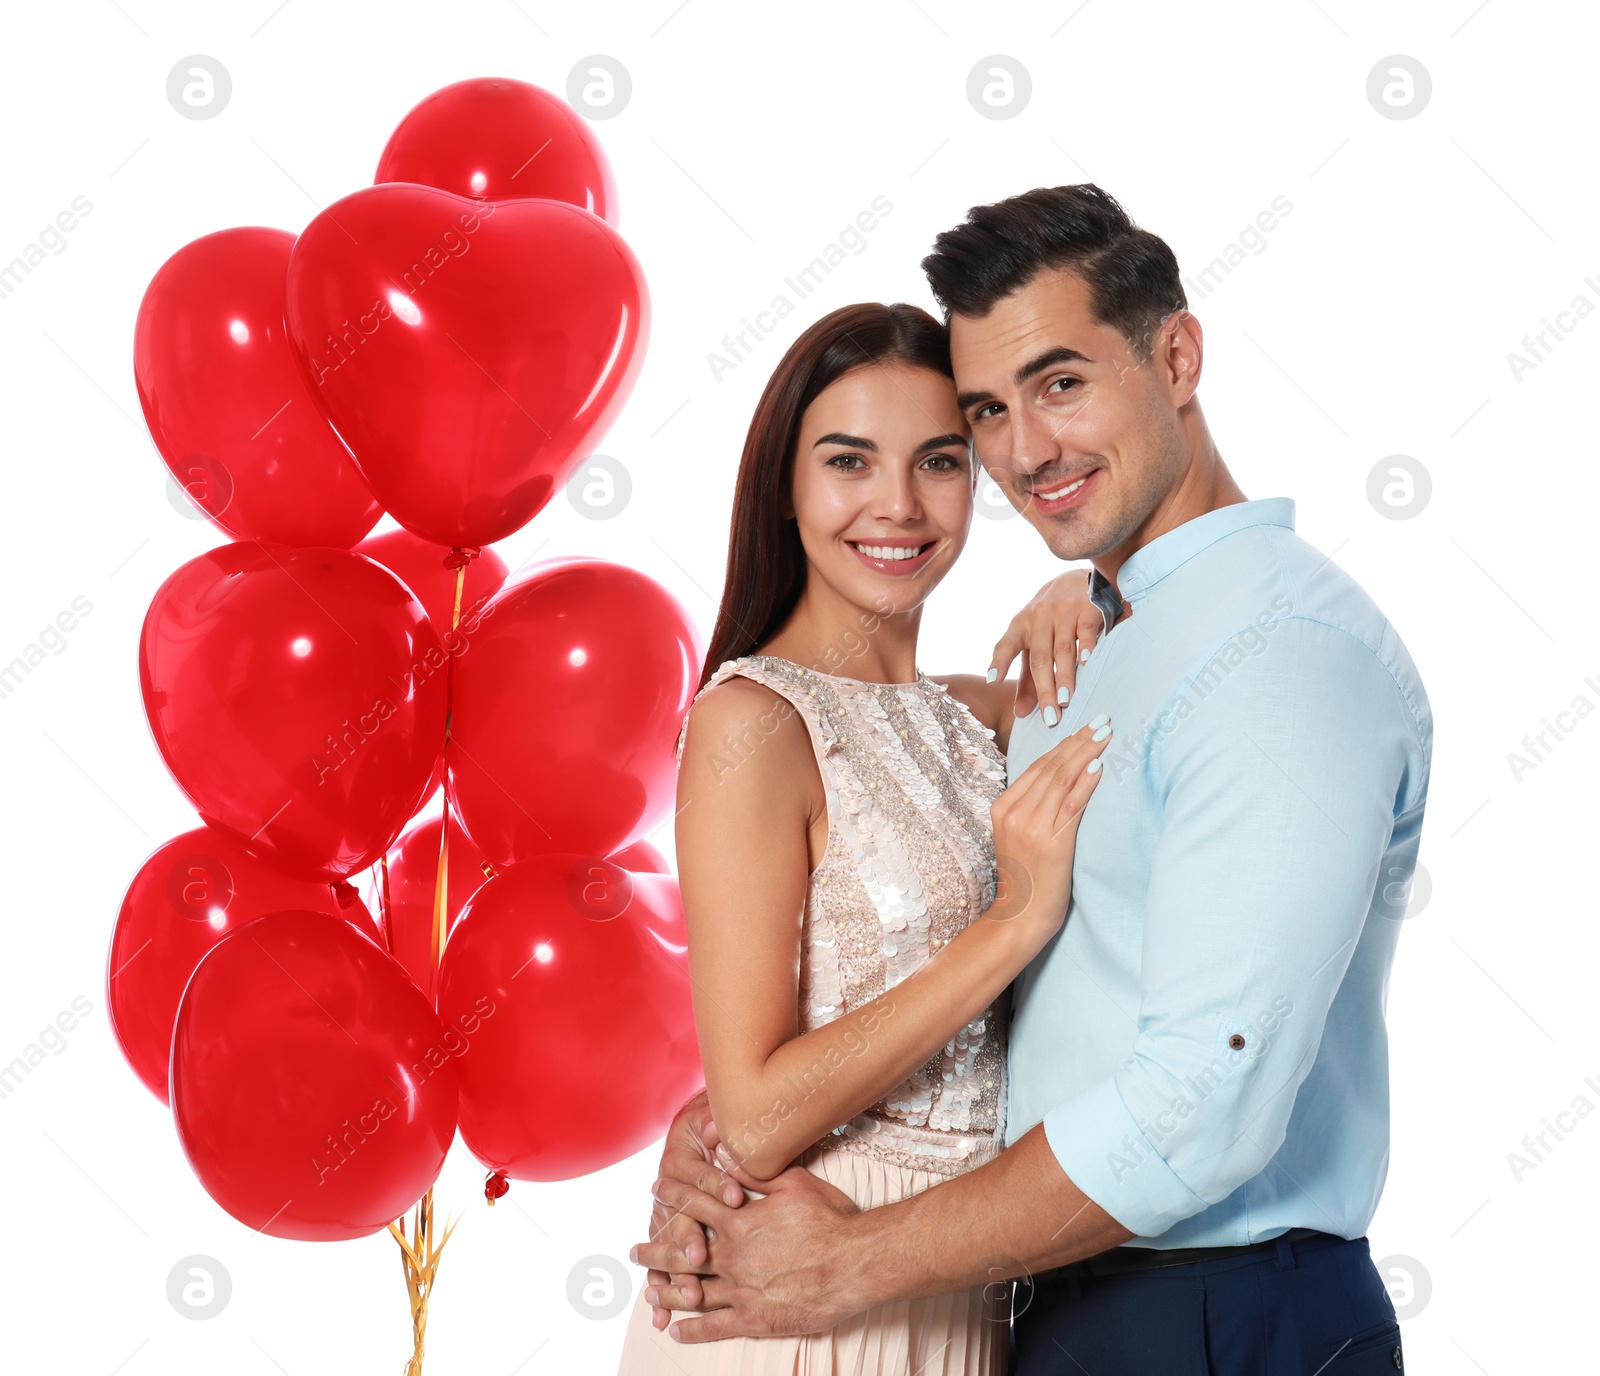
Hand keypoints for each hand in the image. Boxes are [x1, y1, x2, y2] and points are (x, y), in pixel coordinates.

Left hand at [637, 1162, 865, 1341]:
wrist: (853, 1264)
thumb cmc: (829, 1220)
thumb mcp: (793, 1184)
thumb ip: (754, 1173)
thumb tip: (725, 1153)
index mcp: (739, 1222)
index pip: (697, 1204)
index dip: (674, 1194)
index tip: (656, 1188)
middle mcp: (732, 1256)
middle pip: (684, 1252)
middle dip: (656, 1250)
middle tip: (634, 1251)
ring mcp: (740, 1290)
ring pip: (693, 1291)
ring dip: (668, 1290)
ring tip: (649, 1292)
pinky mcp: (754, 1319)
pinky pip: (714, 1327)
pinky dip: (692, 1330)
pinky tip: (676, 1331)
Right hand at [638, 1091, 744, 1329]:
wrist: (688, 1133)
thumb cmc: (706, 1130)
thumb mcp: (710, 1122)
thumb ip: (716, 1126)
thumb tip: (719, 1123)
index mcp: (680, 1163)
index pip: (701, 1176)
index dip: (717, 1184)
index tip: (735, 1197)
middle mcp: (667, 1195)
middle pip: (681, 1218)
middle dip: (689, 1239)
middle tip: (699, 1257)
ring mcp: (664, 1219)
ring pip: (669, 1249)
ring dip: (677, 1273)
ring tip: (690, 1295)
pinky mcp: (664, 1237)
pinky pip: (659, 1268)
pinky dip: (660, 1292)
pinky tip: (662, 1317)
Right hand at [987, 718, 1110, 941]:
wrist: (1021, 916)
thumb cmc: (1026, 877)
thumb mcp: (1018, 835)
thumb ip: (1031, 807)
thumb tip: (1061, 778)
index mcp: (1002, 807)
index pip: (1037, 767)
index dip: (1063, 745)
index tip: (1084, 728)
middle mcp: (1014, 813)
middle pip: (1051, 768)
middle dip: (1078, 741)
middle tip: (1102, 721)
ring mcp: (1031, 827)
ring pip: (1061, 780)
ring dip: (1086, 754)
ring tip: (1105, 735)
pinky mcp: (1051, 843)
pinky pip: (1071, 805)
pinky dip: (1086, 783)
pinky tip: (1098, 766)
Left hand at [988, 569, 1107, 723]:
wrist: (1073, 579)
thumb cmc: (1048, 621)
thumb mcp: (1032, 643)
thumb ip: (1026, 678)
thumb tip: (1021, 714)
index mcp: (1020, 626)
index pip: (1006, 644)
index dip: (999, 662)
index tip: (992, 680)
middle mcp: (1039, 617)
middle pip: (1040, 657)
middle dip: (1044, 688)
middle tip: (1050, 716)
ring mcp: (1063, 611)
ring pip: (1063, 648)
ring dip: (1064, 675)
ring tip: (1065, 700)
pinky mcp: (1087, 608)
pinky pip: (1086, 630)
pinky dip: (1087, 646)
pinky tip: (1087, 663)